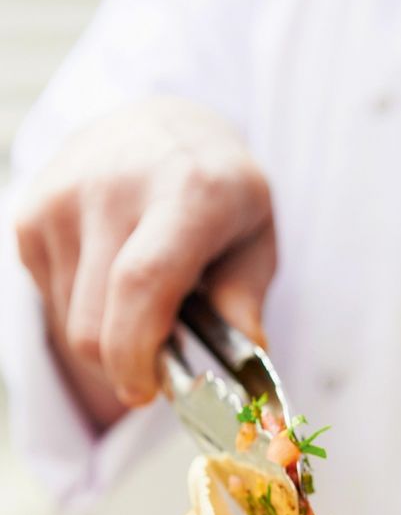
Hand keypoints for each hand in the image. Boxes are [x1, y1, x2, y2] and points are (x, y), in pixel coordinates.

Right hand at [15, 96, 274, 426]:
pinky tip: (112, 276)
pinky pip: (52, 300)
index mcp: (188, 191)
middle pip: (96, 323)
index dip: (138, 353)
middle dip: (125, 367)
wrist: (161, 122)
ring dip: (108, 341)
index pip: (143, 283)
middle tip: (158, 367)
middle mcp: (116, 186)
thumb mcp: (256, 236)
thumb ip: (246, 298)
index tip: (147, 392)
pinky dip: (84, 312)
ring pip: (71, 323)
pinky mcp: (31, 213)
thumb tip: (248, 354)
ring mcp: (63, 197)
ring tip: (144, 303)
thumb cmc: (219, 193)